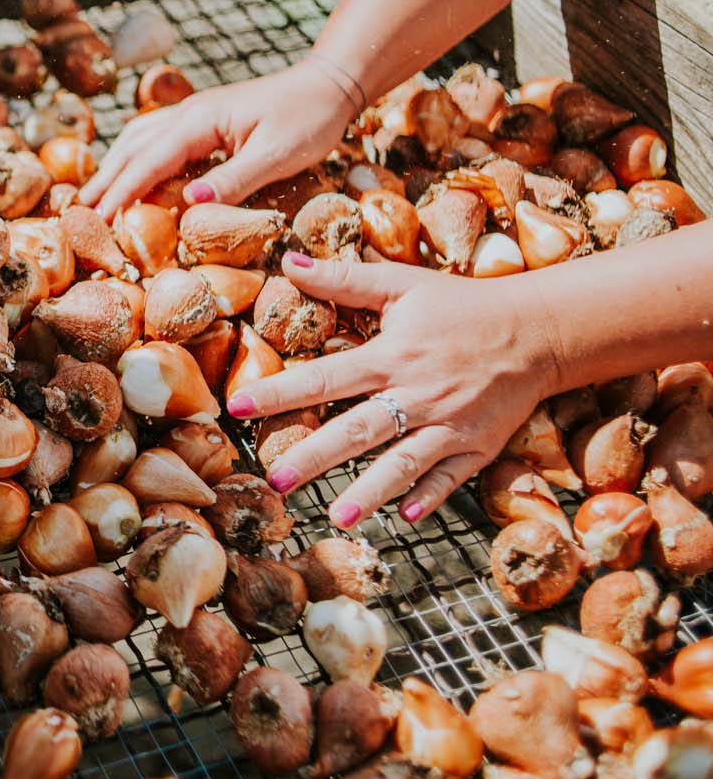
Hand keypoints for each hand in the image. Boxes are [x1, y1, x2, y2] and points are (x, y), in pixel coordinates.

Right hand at [79, 58, 359, 217]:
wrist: (330, 84)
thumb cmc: (310, 118)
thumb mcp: (278, 154)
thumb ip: (234, 178)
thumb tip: (190, 202)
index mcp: (199, 121)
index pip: (148, 162)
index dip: (120, 193)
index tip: (97, 220)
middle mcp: (187, 114)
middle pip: (131, 148)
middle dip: (104, 181)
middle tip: (77, 214)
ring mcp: (193, 115)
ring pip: (138, 140)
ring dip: (114, 168)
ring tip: (94, 198)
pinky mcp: (204, 122)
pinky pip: (157, 141)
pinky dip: (135, 159)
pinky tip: (131, 175)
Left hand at [226, 253, 565, 528]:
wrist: (540, 331)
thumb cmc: (462, 305)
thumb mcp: (403, 284)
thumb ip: (345, 278)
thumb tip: (287, 261)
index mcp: (393, 355)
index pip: (325, 377)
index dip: (280, 392)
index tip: (237, 406)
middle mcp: (418, 394)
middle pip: (358, 430)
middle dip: (315, 457)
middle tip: (275, 482)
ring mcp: (450, 425)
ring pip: (403, 464)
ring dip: (370, 491)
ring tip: (338, 517)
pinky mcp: (478, 446)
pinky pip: (449, 478)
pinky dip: (428, 497)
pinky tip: (404, 517)